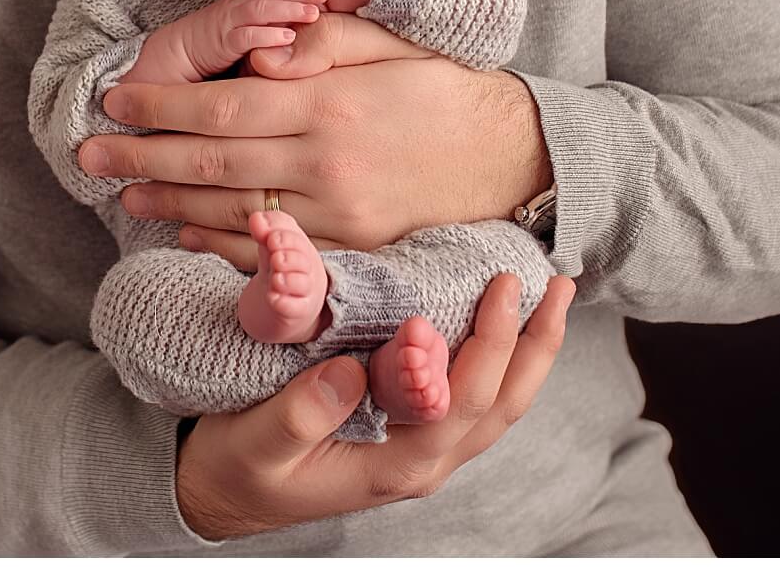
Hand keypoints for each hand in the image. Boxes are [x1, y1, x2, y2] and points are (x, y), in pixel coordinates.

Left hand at [91, 12, 548, 265]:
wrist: (507, 154)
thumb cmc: (439, 86)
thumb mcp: (384, 43)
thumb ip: (317, 44)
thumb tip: (254, 51)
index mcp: (326, 104)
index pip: (222, 108)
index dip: (161, 107)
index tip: (115, 102)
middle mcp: (324, 163)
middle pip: (212, 165)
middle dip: (142, 159)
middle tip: (87, 157)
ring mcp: (337, 214)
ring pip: (233, 213)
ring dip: (170, 207)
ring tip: (124, 196)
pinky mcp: (351, 247)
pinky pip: (274, 251)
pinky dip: (223, 245)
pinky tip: (187, 234)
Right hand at [175, 271, 575, 540]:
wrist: (223, 496)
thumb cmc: (237, 469)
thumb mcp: (255, 444)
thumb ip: (300, 413)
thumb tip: (351, 369)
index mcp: (393, 465)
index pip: (458, 403)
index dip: (481, 346)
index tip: (488, 289)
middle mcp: (422, 462)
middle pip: (501, 404)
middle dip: (535, 342)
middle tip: (556, 283)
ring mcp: (424, 451)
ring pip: (499, 404)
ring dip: (531, 350)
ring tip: (553, 294)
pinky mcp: (415, 435)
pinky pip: (476, 399)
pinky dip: (503, 358)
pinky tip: (509, 324)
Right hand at [187, 0, 328, 76]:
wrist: (171, 57)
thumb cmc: (209, 48)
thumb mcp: (239, 33)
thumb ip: (263, 28)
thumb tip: (296, 33)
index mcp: (241, 4)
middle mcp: (235, 8)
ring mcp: (226, 24)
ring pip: (260, 10)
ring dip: (288, 10)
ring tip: (313, 14)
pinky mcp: (219, 44)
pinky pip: (244, 37)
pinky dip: (266, 36)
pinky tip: (287, 38)